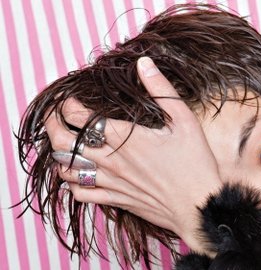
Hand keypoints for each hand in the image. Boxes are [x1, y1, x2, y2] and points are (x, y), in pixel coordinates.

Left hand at [45, 57, 221, 250]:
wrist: (200, 207)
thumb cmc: (196, 165)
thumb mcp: (185, 120)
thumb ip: (161, 89)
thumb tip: (144, 62)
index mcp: (125, 137)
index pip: (79, 116)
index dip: (66, 104)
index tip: (70, 99)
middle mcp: (112, 160)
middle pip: (63, 142)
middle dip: (52, 126)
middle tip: (54, 117)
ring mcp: (112, 182)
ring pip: (67, 169)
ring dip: (59, 155)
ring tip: (63, 145)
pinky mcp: (117, 200)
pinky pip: (81, 195)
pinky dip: (72, 183)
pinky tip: (78, 175)